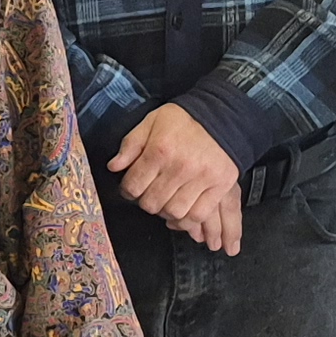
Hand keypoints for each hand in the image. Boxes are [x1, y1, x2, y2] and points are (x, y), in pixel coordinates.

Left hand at [109, 105, 243, 255]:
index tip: (131, 189)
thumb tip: (114, 167)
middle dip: (145, 202)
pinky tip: (181, 213)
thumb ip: (131, 145)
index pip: (133, 186)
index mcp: (160, 150)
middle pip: (152, 203)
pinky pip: (199, 214)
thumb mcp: (151, 122)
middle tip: (149, 195)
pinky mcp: (220, 185)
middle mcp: (181, 166)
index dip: (127, 191)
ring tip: (165, 202)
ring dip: (165, 212)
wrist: (221, 116)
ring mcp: (202, 178)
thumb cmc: (184, 120)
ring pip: (174, 212)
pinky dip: (187, 220)